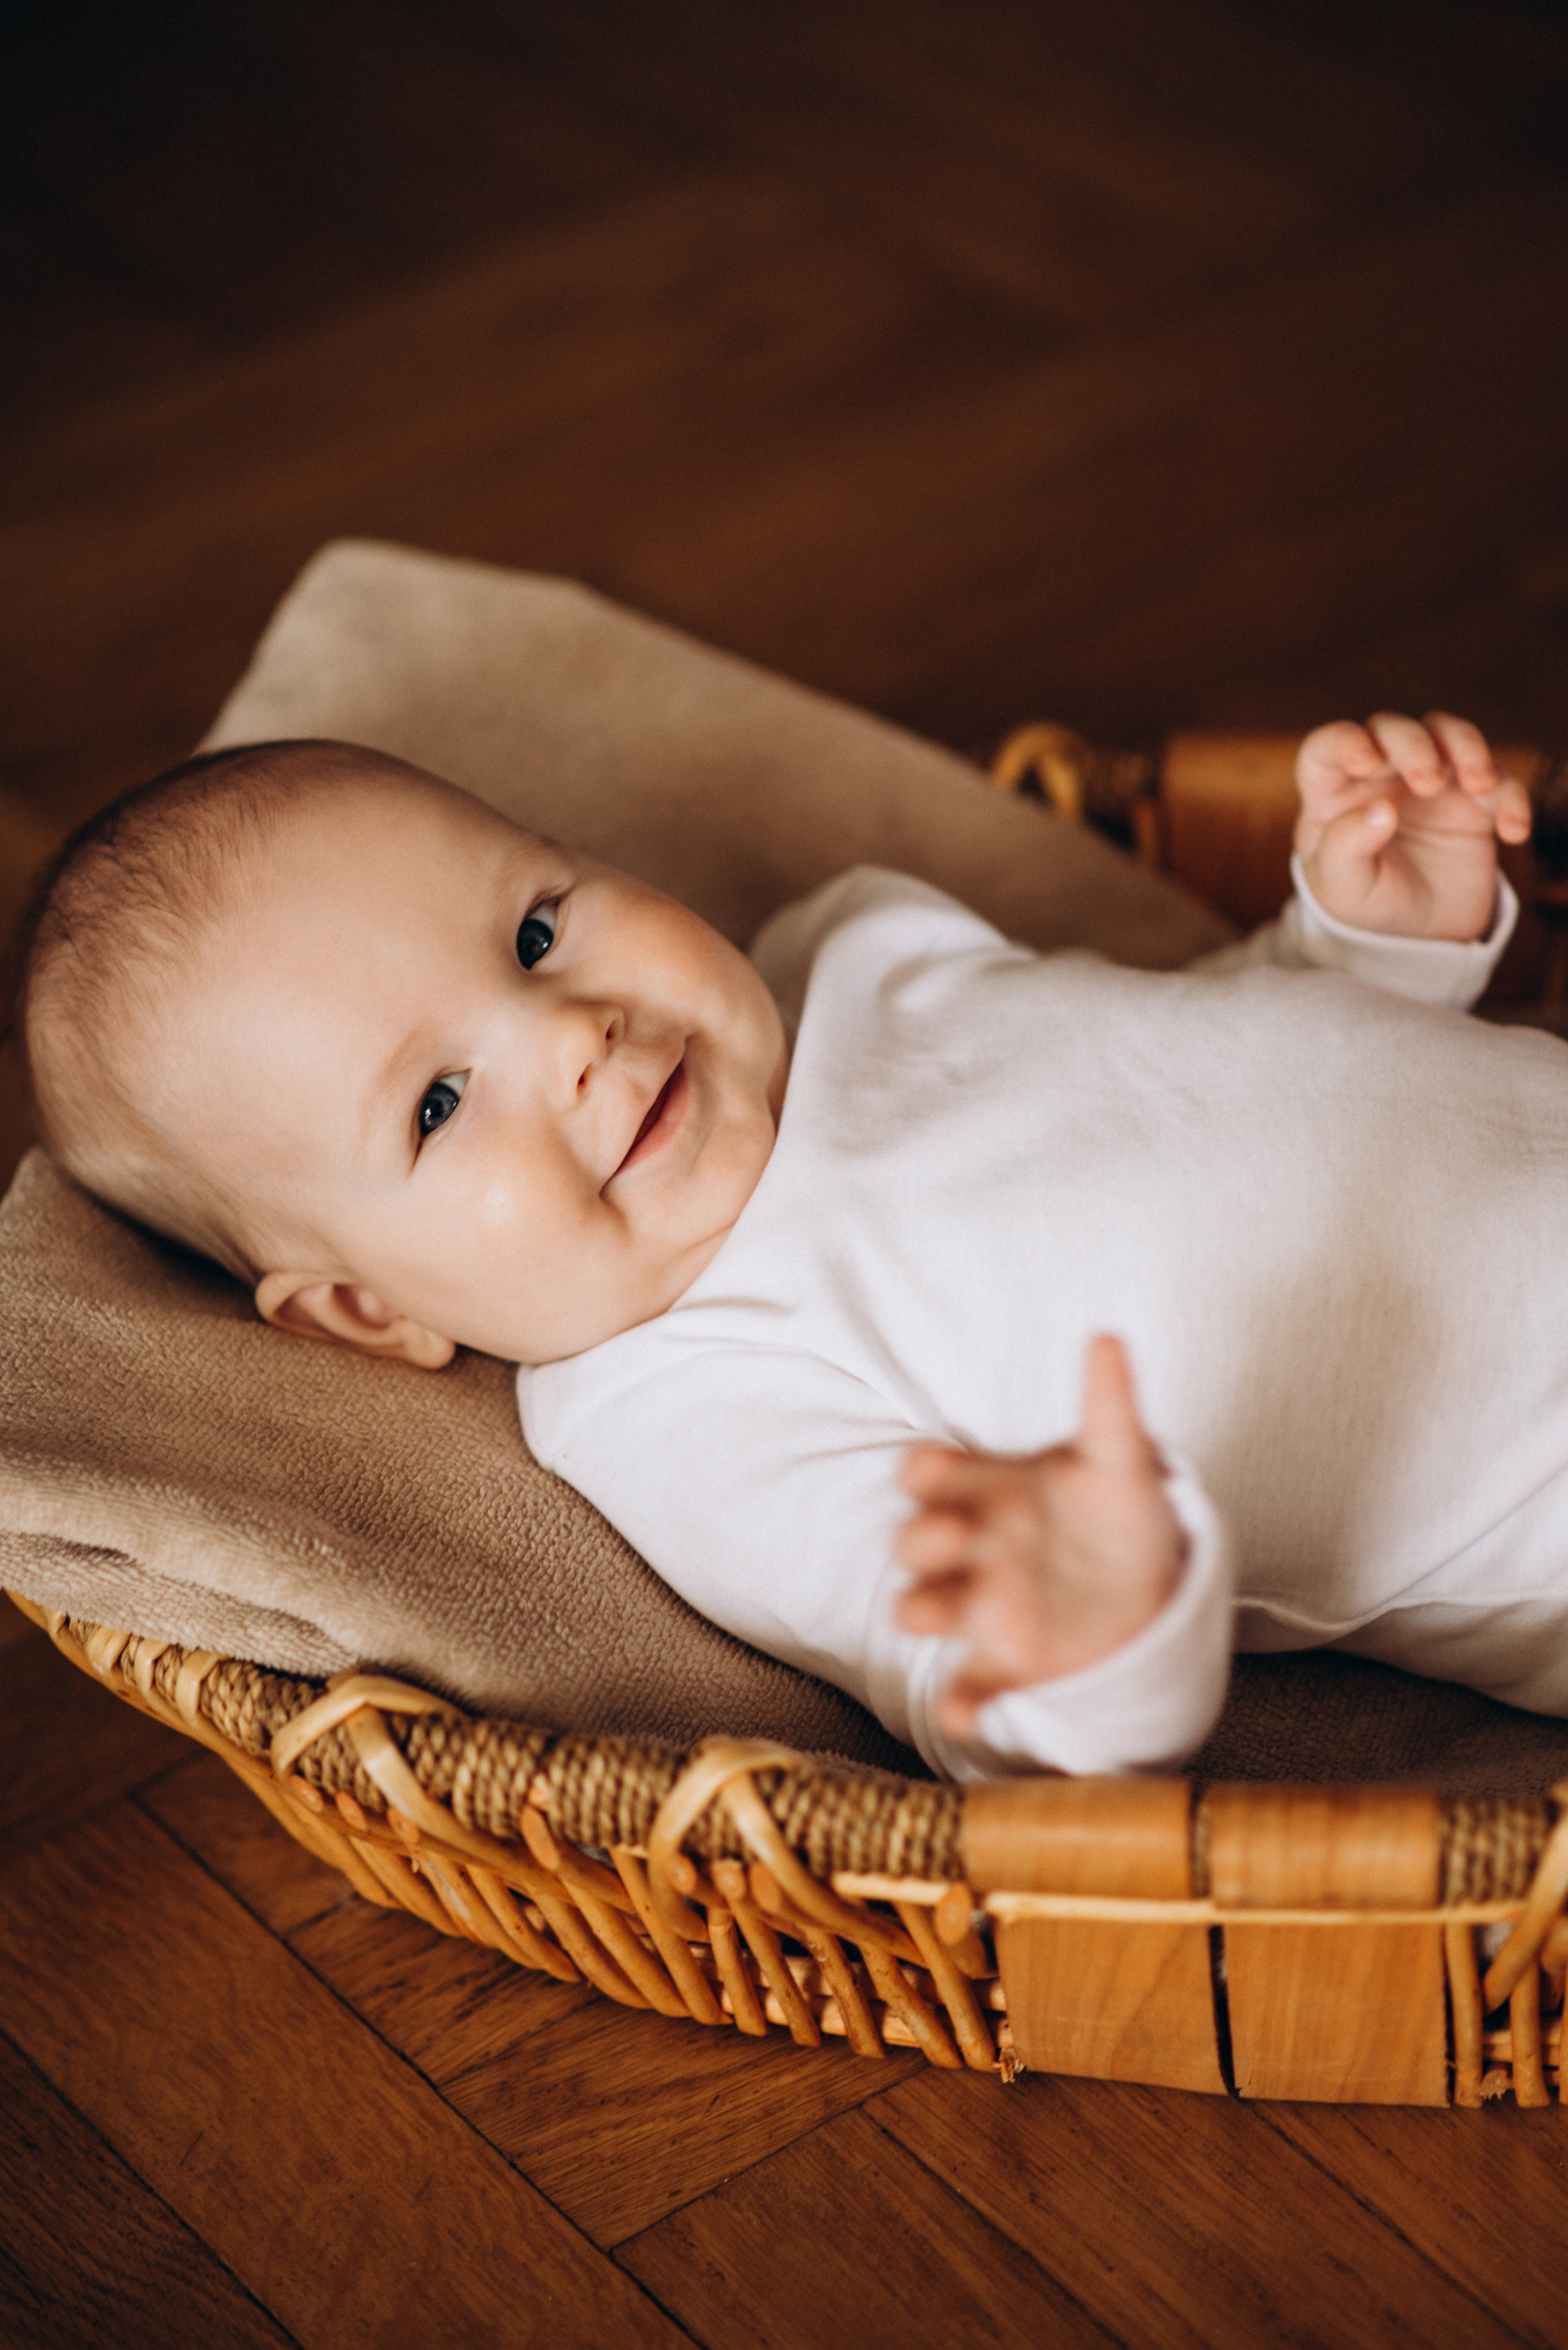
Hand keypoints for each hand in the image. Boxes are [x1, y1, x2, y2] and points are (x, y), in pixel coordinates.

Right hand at [894, 1335, 1186, 1737]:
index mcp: (989, 1491)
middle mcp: (972, 1548)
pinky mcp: (1007, 1661)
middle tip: (954, 1536)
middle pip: (912, 1540)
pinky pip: (967, 1687)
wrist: (1150, 1585)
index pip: (927, 1473)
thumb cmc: (1116, 1511)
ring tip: (940, 1617)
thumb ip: (1109, 1403)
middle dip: (919, 1539)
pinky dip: (959, 1704)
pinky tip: (967, 1716)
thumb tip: (1108, 1337)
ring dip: (920, 1610)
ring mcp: (982, 1605)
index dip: (922, 1473)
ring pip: (921, 1608)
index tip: (934, 1471)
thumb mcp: (1119, 1459)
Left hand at [1295, 711, 1529, 942]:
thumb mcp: (1340, 887)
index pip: (1328, 746)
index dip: (1344, 740)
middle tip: (1427, 783)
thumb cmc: (1362, 906)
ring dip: (1466, 747)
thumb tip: (1381, 808)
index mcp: (1332, 792)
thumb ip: (1346, 845)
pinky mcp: (1473, 801)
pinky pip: (1498, 781)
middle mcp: (1379, 776)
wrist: (1412, 939)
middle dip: (1413, 745)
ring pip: (1447, 734)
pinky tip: (1512, 831)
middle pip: (1392, 730)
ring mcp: (1429, 782)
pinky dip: (1511, 797)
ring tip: (1479, 785)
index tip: (1366, 760)